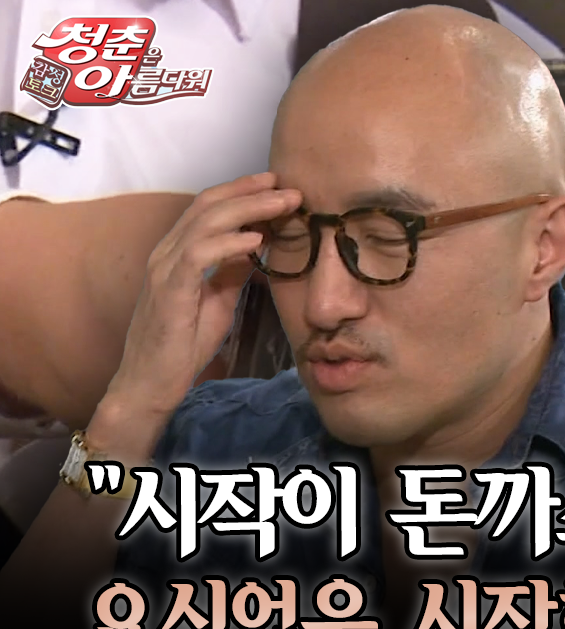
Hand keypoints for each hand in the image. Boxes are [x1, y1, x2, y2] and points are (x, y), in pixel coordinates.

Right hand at [88, 173, 300, 452]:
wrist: (151, 382)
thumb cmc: (184, 344)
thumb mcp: (219, 300)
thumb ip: (233, 271)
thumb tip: (257, 246)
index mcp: (177, 252)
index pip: (209, 207)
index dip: (242, 191)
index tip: (278, 185)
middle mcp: (166, 253)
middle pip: (209, 205)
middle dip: (251, 191)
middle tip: (288, 185)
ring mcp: (164, 270)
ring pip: (206, 222)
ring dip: (249, 209)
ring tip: (283, 204)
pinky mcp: (169, 291)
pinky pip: (198, 255)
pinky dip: (229, 243)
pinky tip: (257, 240)